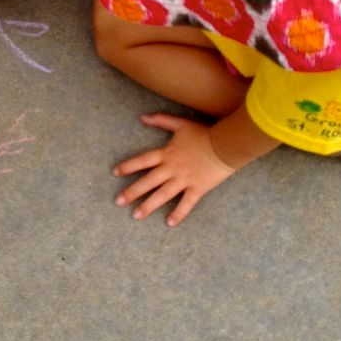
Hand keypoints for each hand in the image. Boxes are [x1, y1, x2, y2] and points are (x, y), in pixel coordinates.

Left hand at [113, 113, 235, 227]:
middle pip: (148, 181)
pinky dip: (179, 213)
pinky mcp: (198, 188)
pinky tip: (169, 223)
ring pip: (163, 195)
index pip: (143, 160)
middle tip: (118, 202)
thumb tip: (142, 117)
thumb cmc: (203, 134)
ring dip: (148, 205)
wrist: (225, 145)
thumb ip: (161, 120)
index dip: (128, 166)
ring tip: (136, 215)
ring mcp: (184, 180)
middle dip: (132, 192)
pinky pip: (186, 203)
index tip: (115, 173)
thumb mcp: (180, 124)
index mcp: (166, 153)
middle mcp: (172, 168)